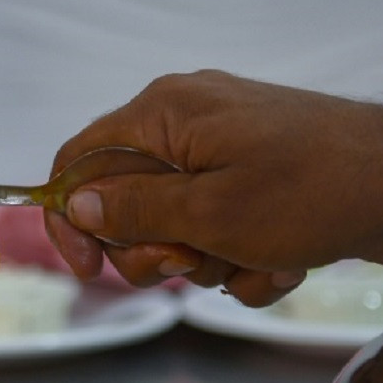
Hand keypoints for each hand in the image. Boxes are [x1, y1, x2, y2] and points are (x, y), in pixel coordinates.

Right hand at [45, 69, 382, 305]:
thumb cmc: (312, 191)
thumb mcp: (207, 213)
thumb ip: (131, 211)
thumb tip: (76, 205)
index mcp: (163, 115)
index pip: (78, 163)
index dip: (71, 220)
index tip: (87, 268)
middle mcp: (185, 124)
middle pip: (124, 204)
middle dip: (155, 250)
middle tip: (190, 263)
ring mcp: (221, 150)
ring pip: (172, 226)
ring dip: (207, 261)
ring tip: (253, 258)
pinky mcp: (250, 176)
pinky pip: (215, 228)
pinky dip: (240, 258)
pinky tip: (277, 261)